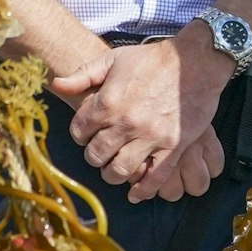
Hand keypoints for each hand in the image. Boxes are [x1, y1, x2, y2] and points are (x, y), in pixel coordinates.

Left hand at [62, 28, 234, 201]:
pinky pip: (154, 179)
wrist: (195, 61)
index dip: (80, 132)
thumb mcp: (114, 59)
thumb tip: (57, 85)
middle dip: (95, 154)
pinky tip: (136, 191)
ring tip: (116, 166)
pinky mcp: (173, 146)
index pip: (79, 131)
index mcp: (108, 102)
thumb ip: (83, 75)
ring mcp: (150, 137)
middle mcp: (126, 123)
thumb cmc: (153, 59)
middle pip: (96, 155)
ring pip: (120, 171)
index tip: (89, 131)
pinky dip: (142, 190)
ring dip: (113, 173)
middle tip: (102, 150)